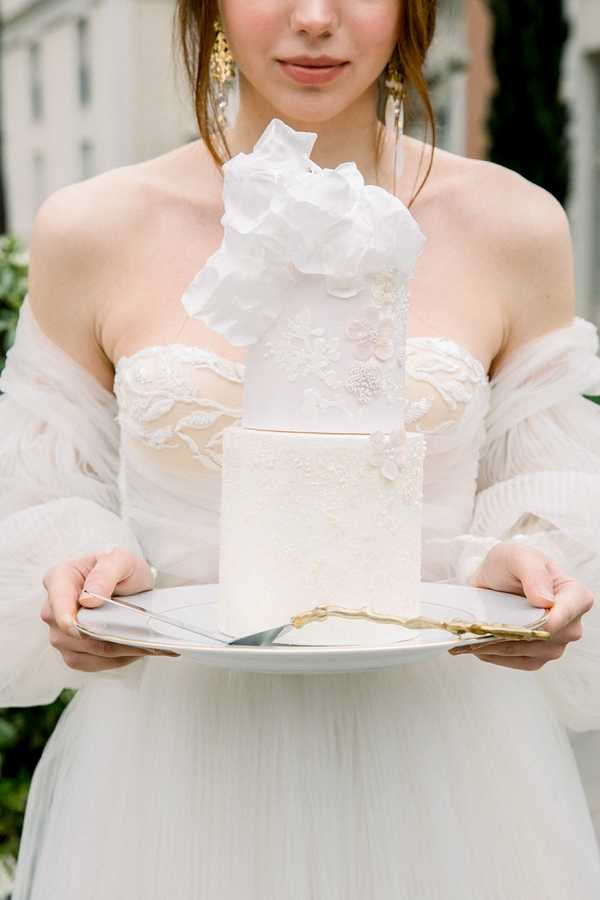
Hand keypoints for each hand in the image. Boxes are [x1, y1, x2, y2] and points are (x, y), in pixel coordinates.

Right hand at [41, 546, 179, 670]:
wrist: (132, 588)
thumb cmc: (122, 570)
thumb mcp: (122, 560)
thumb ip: (106, 572)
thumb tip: (87, 599)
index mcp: (59, 579)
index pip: (57, 602)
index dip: (65, 617)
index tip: (77, 627)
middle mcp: (53, 609)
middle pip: (71, 632)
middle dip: (105, 635)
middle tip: (138, 633)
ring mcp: (59, 633)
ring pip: (81, 651)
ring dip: (114, 650)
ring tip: (140, 642)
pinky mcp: (72, 652)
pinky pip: (89, 663)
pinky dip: (113, 660)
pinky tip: (130, 649)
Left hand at [448, 540, 594, 669]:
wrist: (492, 578)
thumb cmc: (510, 563)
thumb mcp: (518, 556)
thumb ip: (534, 573)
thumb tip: (545, 601)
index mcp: (576, 596)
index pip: (565, 615)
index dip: (544, 623)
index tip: (517, 623)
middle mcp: (571, 623)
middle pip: (548, 638)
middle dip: (515, 635)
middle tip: (483, 630)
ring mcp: (556, 642)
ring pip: (532, 653)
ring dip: (501, 647)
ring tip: (474, 638)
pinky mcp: (538, 655)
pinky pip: (521, 662)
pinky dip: (499, 656)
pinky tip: (480, 646)